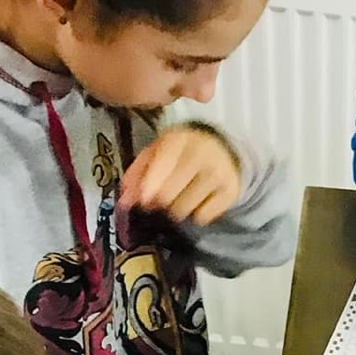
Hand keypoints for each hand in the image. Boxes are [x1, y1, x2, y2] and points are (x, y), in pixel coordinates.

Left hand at [119, 126, 241, 225]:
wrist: (222, 153)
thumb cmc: (181, 154)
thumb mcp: (157, 154)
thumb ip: (138, 174)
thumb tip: (125, 200)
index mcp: (180, 138)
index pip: (166, 160)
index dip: (152, 182)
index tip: (143, 201)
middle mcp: (202, 153)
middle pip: (173, 189)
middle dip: (160, 201)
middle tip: (157, 204)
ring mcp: (219, 172)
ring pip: (186, 207)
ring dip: (176, 211)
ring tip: (178, 200)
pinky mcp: (230, 191)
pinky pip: (204, 216)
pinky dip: (196, 215)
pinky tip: (196, 203)